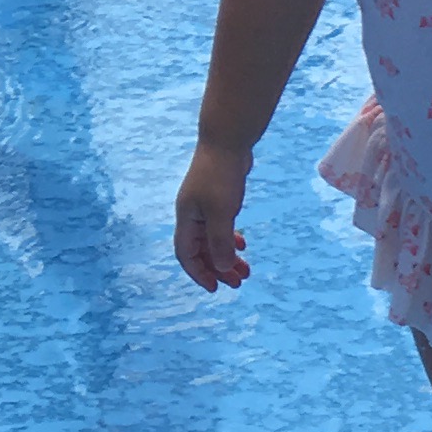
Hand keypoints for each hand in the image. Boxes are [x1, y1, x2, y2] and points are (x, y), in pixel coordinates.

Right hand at [176, 143, 252, 294]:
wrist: (227, 141)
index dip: (198, 274)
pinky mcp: (217, 198)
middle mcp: (192, 215)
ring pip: (213, 239)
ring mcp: (204, 206)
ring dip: (227, 256)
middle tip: (239, 283)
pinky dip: (230, 238)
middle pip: (201, 251)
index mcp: (186, 219)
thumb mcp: (221, 213)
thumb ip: (220, 242)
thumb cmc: (221, 176)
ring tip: (246, 270)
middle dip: (218, 269)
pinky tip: (243, 245)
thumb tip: (222, 268)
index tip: (215, 289)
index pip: (186, 255)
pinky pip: (221, 227)